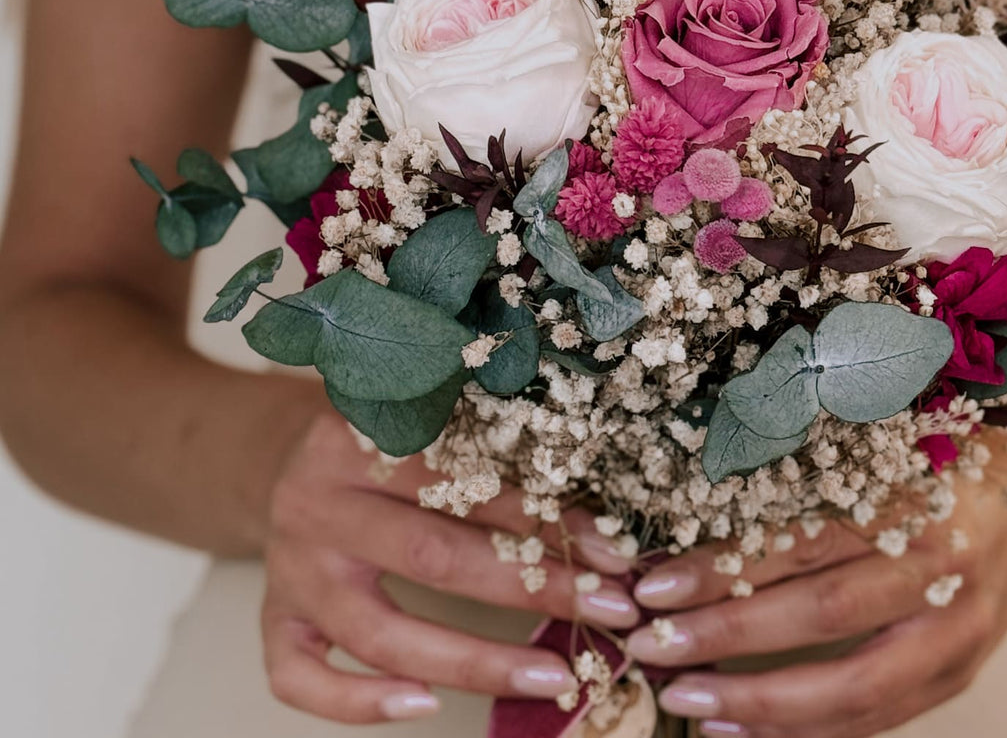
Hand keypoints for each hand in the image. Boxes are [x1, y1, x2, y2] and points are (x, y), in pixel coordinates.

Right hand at [261, 411, 638, 723]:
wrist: (284, 456)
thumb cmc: (385, 443)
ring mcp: (289, 566)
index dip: (545, 521)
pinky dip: (357, 702)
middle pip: (433, 557)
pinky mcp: (271, 617)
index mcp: (359, 435)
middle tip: (608, 614)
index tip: (613, 555)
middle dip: (532, 590)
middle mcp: (317, 501)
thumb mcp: (432, 423)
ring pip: (379, 631)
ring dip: (474, 663)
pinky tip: (423, 706)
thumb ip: (495, 453)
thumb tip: (597, 527)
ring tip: (552, 678)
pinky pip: (299, 678)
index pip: (465, 483)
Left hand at [622, 452, 1006, 737]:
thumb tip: (691, 496)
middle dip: (729, 638)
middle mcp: (945, 564)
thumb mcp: (884, 439)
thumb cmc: (942, 460)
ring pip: (852, 686)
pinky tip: (744, 729)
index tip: (656, 584)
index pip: (805, 538)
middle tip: (655, 647)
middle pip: (824, 615)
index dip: (727, 566)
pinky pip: (876, 719)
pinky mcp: (958, 674)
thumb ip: (811, 465)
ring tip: (689, 700)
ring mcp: (959, 630)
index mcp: (918, 491)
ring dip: (761, 704)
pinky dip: (807, 732)